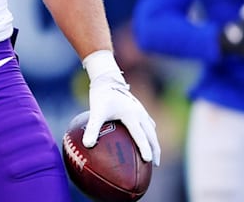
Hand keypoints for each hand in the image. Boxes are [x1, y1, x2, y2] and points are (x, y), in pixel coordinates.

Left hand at [83, 50, 160, 165]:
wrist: (107, 79)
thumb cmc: (101, 96)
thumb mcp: (95, 112)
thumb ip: (92, 128)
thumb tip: (87, 145)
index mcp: (131, 115)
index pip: (141, 136)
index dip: (145, 149)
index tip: (149, 161)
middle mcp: (140, 114)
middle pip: (151, 135)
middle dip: (155, 150)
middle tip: (155, 165)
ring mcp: (141, 111)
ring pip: (152, 130)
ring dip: (154, 142)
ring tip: (154, 156)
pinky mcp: (139, 109)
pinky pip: (149, 124)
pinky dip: (150, 134)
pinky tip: (147, 139)